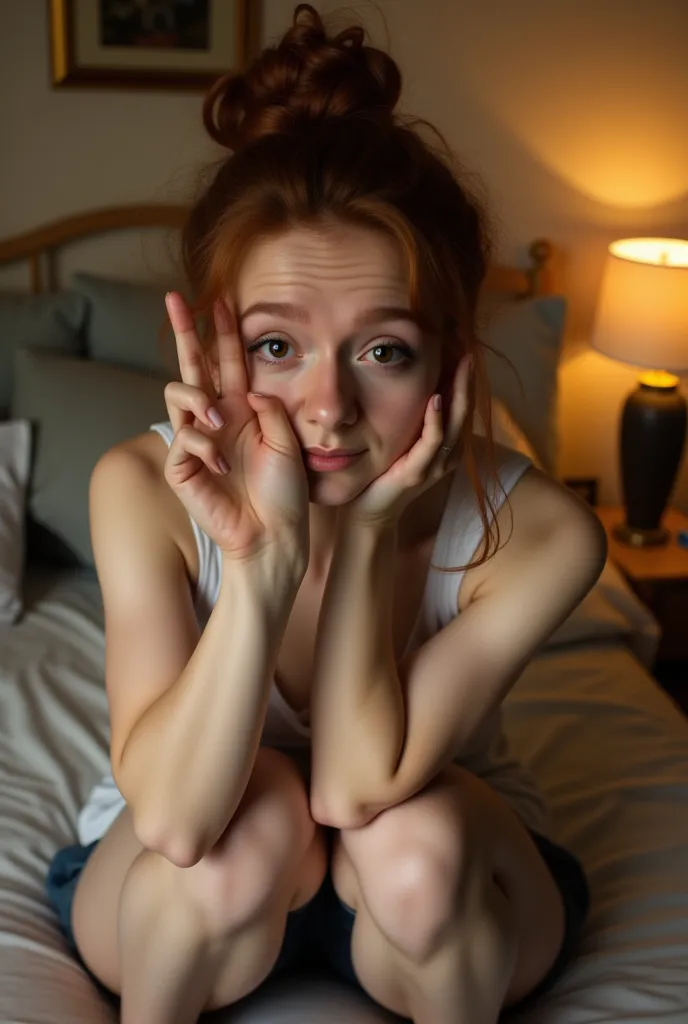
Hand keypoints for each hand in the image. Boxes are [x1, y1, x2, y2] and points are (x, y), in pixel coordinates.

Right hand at [162, 293, 308, 563]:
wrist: (271, 535)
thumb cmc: (284, 493)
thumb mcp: (288, 441)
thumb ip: (269, 409)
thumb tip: (249, 388)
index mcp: (244, 410)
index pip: (230, 362)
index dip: (225, 331)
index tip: (223, 299)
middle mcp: (217, 418)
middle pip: (193, 364)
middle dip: (184, 330)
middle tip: (173, 299)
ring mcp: (197, 440)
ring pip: (178, 392)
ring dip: (197, 398)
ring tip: (217, 419)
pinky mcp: (182, 465)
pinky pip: (182, 436)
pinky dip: (202, 445)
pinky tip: (222, 467)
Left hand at [345, 355, 472, 525]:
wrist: (368, 510)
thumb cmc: (385, 473)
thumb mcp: (404, 441)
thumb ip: (415, 420)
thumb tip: (417, 385)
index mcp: (446, 448)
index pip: (463, 410)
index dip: (467, 384)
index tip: (465, 354)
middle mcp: (446, 456)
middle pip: (465, 414)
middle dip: (468, 384)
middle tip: (469, 355)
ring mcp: (433, 466)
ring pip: (455, 426)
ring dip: (459, 395)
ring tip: (461, 368)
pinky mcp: (416, 473)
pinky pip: (432, 443)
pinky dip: (436, 421)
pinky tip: (436, 399)